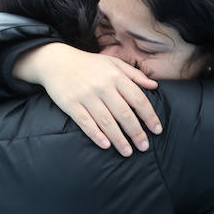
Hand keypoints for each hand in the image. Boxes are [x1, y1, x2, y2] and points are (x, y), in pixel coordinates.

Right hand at [14, 43, 162, 156]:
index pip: (138, 99)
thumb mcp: (114, 63)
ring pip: (106, 121)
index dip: (149, 116)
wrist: (56, 61)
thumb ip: (135, 74)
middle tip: (144, 147)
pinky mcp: (70, 104)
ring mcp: (86, 95)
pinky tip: (105, 145)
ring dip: (118, 139)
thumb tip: (155, 86)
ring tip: (127, 152)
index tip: (157, 130)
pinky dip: (96, 134)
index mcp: (116, 76)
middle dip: (136, 132)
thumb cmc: (89, 64)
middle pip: (124, 113)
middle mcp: (102, 86)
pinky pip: (85, 122)